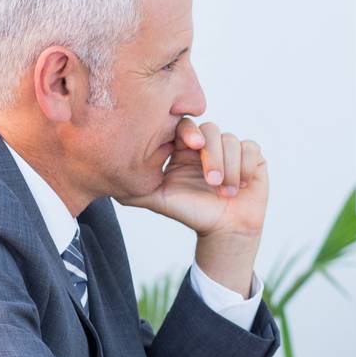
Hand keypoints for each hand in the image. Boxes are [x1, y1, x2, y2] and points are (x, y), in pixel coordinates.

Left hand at [118, 118, 267, 294]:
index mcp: (183, 149)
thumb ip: (131, 186)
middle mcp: (207, 146)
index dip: (188, 131)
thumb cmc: (190, 214)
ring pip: (231, 140)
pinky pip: (251, 148)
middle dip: (212, 156)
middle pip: (211, 130)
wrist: (223, 231)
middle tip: (211, 182)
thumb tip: (103, 176)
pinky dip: (245, 166)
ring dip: (230, 168)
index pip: (184, 125)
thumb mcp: (156, 199)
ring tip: (226, 192)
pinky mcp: (252, 157)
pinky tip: (240, 185)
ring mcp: (231, 149)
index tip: (191, 145)